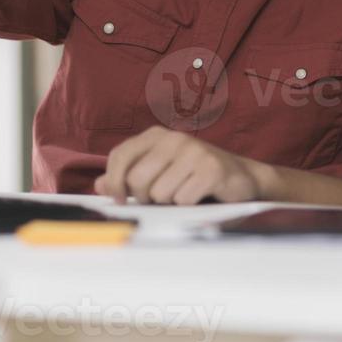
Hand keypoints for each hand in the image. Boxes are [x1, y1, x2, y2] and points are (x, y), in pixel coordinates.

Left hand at [94, 126, 266, 204]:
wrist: (242, 178)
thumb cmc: (194, 176)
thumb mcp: (159, 172)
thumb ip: (129, 177)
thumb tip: (99, 186)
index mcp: (156, 136)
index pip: (120, 156)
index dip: (114, 182)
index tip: (120, 200)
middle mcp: (174, 138)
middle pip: (137, 180)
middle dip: (145, 198)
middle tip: (161, 197)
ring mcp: (194, 151)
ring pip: (159, 194)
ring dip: (170, 203)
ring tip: (184, 194)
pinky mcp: (211, 169)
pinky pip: (182, 199)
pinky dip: (188, 206)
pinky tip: (199, 196)